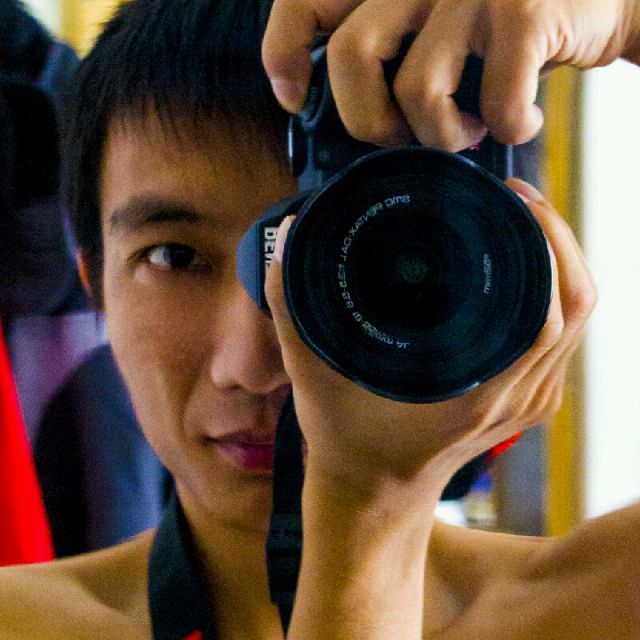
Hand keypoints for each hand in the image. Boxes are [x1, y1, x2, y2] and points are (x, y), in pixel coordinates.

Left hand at [262, 0, 639, 150]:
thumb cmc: (505, 27)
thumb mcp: (436, 28)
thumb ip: (390, 53)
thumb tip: (346, 119)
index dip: (285, 51)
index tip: (292, 96)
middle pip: (349, 58)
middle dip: (370, 122)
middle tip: (401, 137)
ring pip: (416, 89)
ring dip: (441, 136)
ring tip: (468, 132)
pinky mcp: (520, 9)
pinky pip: (492, 101)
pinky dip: (506, 128)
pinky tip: (519, 124)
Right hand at [264, 179, 594, 502]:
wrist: (377, 493)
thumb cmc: (347, 442)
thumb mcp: (311, 378)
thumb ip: (291, 308)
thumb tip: (288, 238)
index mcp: (472, 397)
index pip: (544, 315)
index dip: (543, 246)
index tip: (513, 200)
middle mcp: (513, 400)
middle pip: (575, 307)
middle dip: (559, 239)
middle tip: (518, 198)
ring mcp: (528, 403)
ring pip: (578, 320)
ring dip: (563, 261)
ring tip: (524, 218)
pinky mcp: (530, 401)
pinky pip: (565, 337)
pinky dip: (558, 291)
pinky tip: (527, 263)